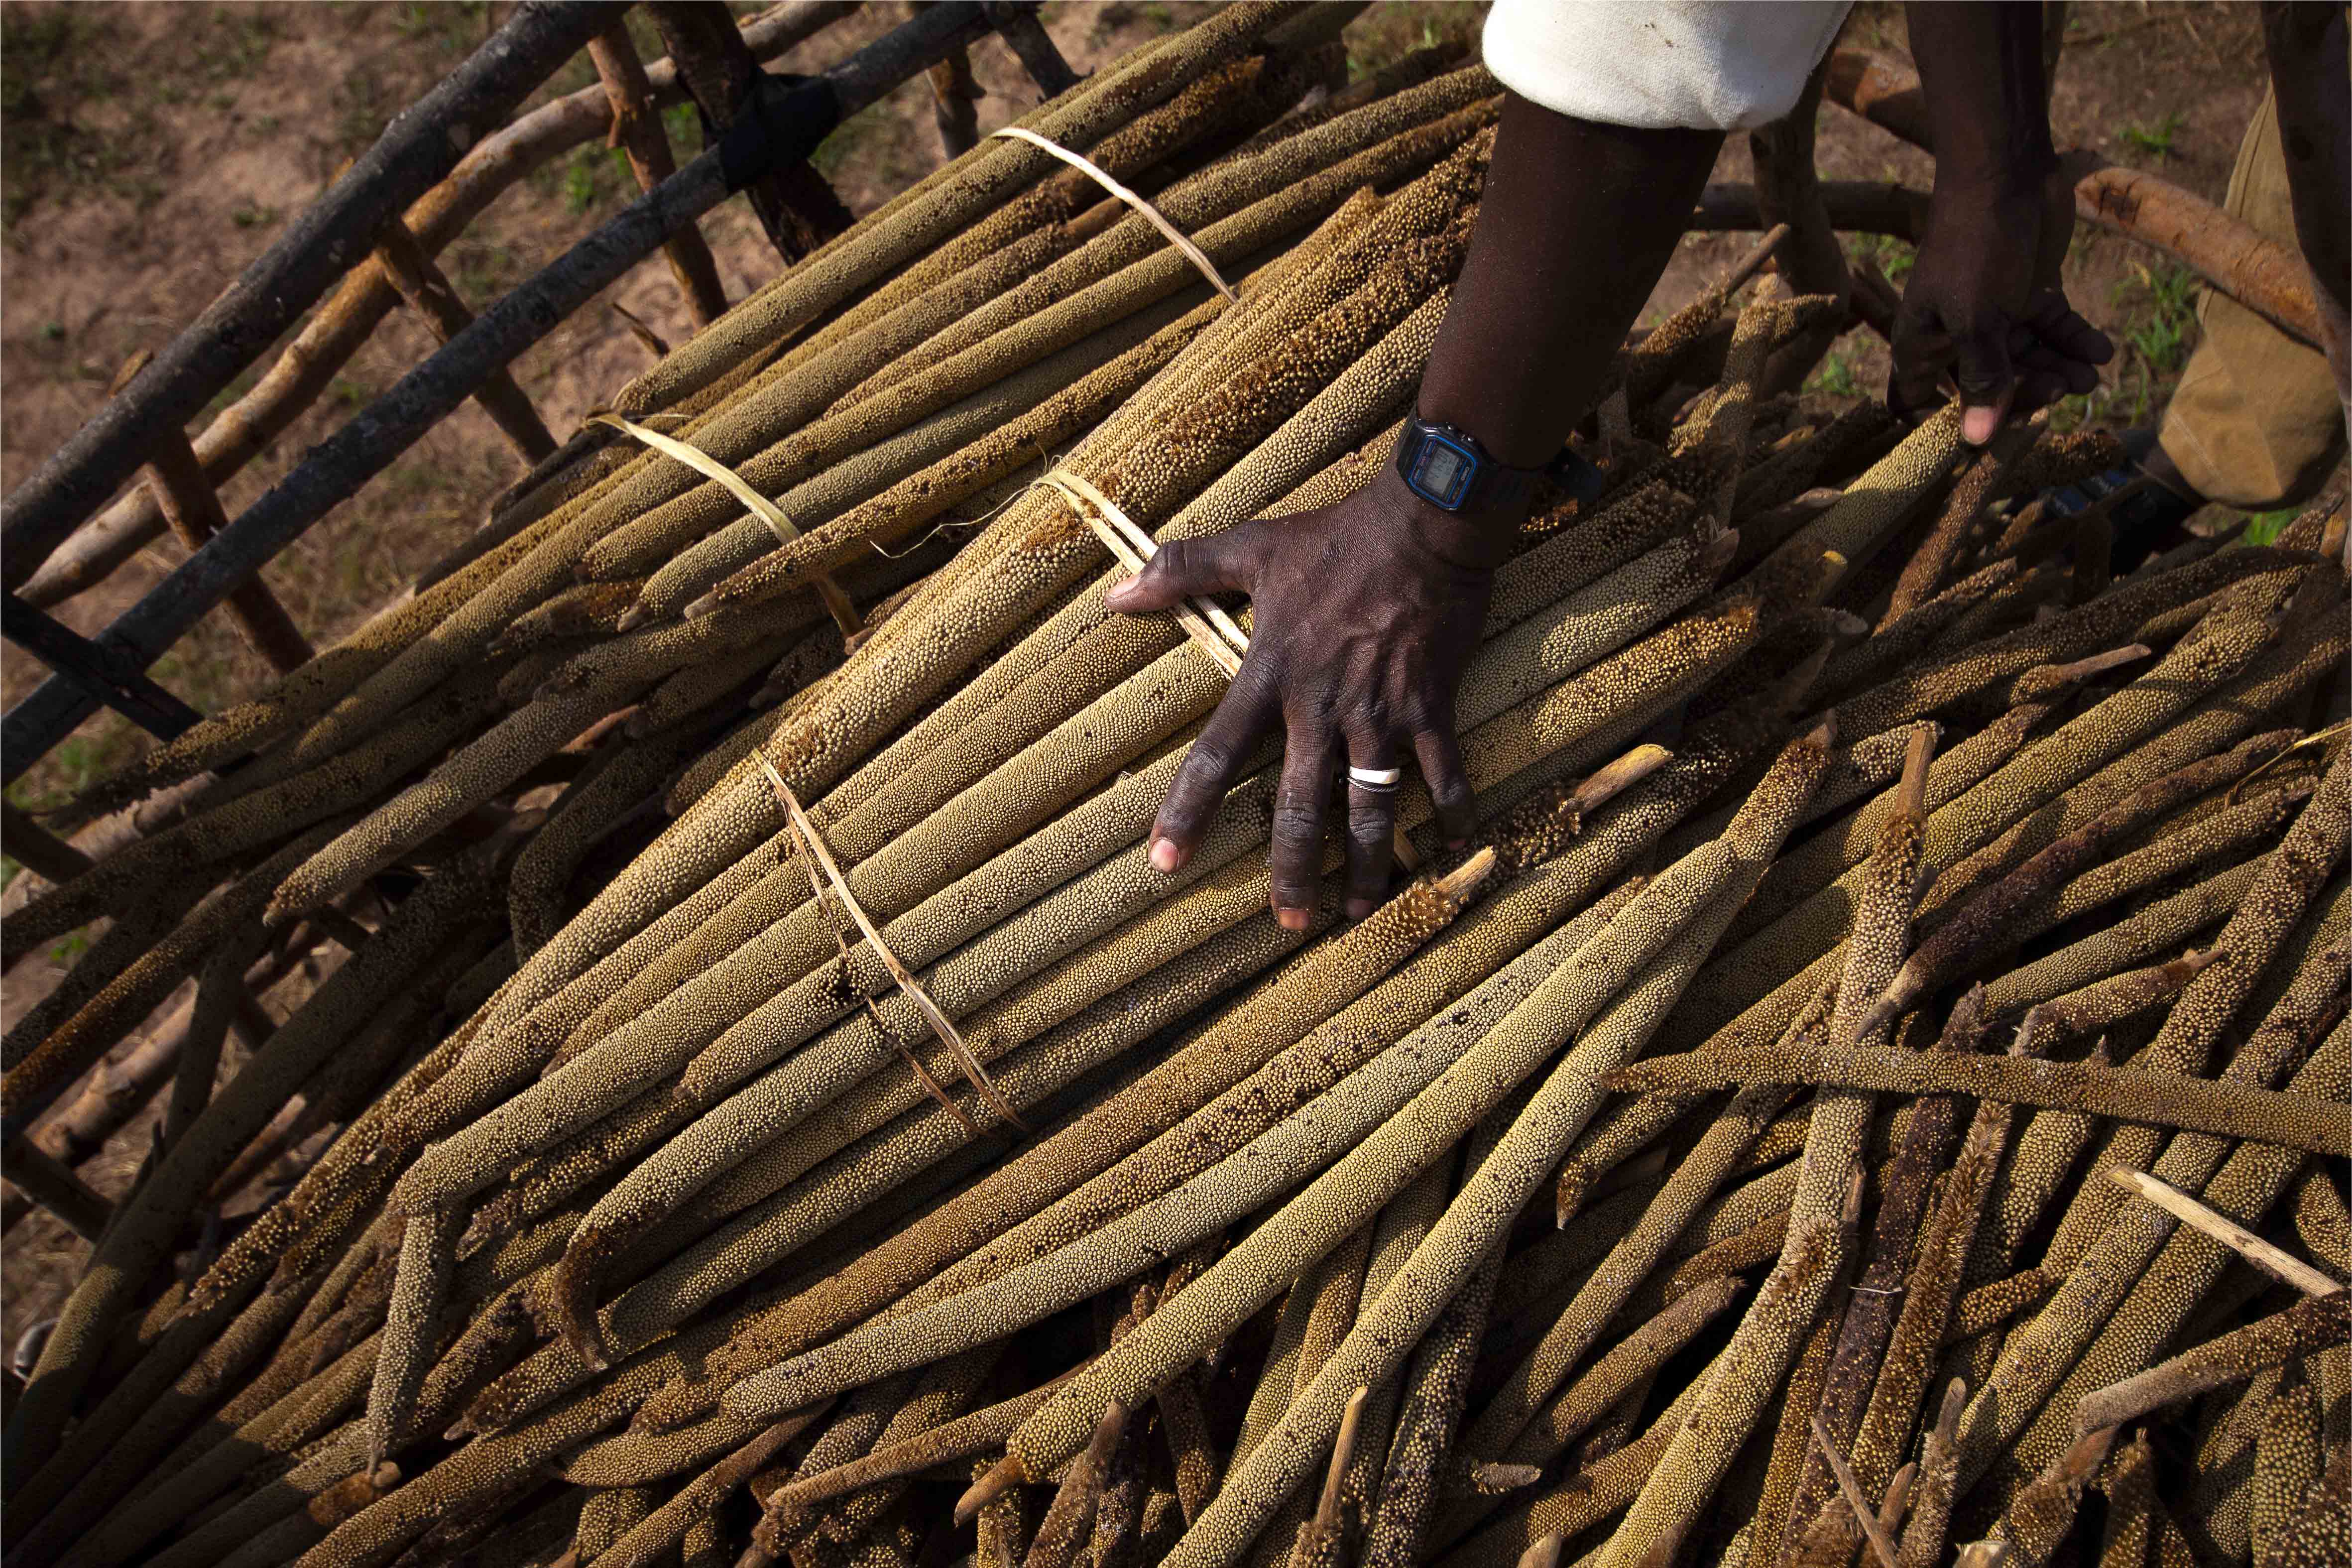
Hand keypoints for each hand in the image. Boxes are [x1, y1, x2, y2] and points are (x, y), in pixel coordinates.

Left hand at [1105, 468, 1505, 926]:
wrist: (1424, 523)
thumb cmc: (1335, 539)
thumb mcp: (1252, 548)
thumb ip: (1182, 571)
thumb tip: (1115, 595)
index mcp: (1271, 677)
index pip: (1216, 755)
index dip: (1188, 811)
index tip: (1164, 863)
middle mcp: (1322, 709)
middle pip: (1301, 806)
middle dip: (1293, 870)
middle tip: (1288, 921)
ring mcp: (1380, 714)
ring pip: (1370, 809)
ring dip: (1367, 865)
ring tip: (1356, 911)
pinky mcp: (1432, 708)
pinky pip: (1442, 776)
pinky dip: (1448, 814)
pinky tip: (1447, 850)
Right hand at [1891, 166, 2113, 441]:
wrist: (2007, 171)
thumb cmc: (1976, 245)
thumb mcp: (1978, 319)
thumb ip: (1983, 378)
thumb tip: (1977, 440)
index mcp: (1923, 343)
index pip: (1920, 403)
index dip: (1945, 426)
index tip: (1983, 438)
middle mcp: (1954, 335)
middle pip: (1987, 387)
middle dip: (2026, 394)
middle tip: (2061, 389)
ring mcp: (1993, 313)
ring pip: (2026, 359)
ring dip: (2059, 370)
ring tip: (2090, 375)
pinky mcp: (2027, 292)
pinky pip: (2051, 329)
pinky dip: (2075, 341)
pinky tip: (2101, 350)